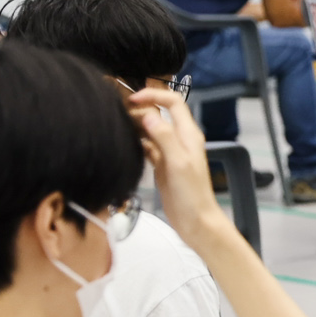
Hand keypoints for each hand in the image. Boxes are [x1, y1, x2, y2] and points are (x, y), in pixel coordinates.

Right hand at [126, 86, 227, 242]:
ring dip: (138, 124)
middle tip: (122, 113)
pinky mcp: (162, 164)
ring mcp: (171, 151)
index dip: (154, 95)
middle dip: (142, 109)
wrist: (195, 220)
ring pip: (152, 129)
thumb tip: (149, 115)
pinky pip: (148, 146)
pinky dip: (138, 141)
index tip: (134, 99)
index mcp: (188, 134)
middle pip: (161, 113)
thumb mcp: (178, 163)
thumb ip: (165, 137)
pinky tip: (126, 143)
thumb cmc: (192, 194)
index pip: (173, 102)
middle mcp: (180, 139)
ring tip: (120, 125)